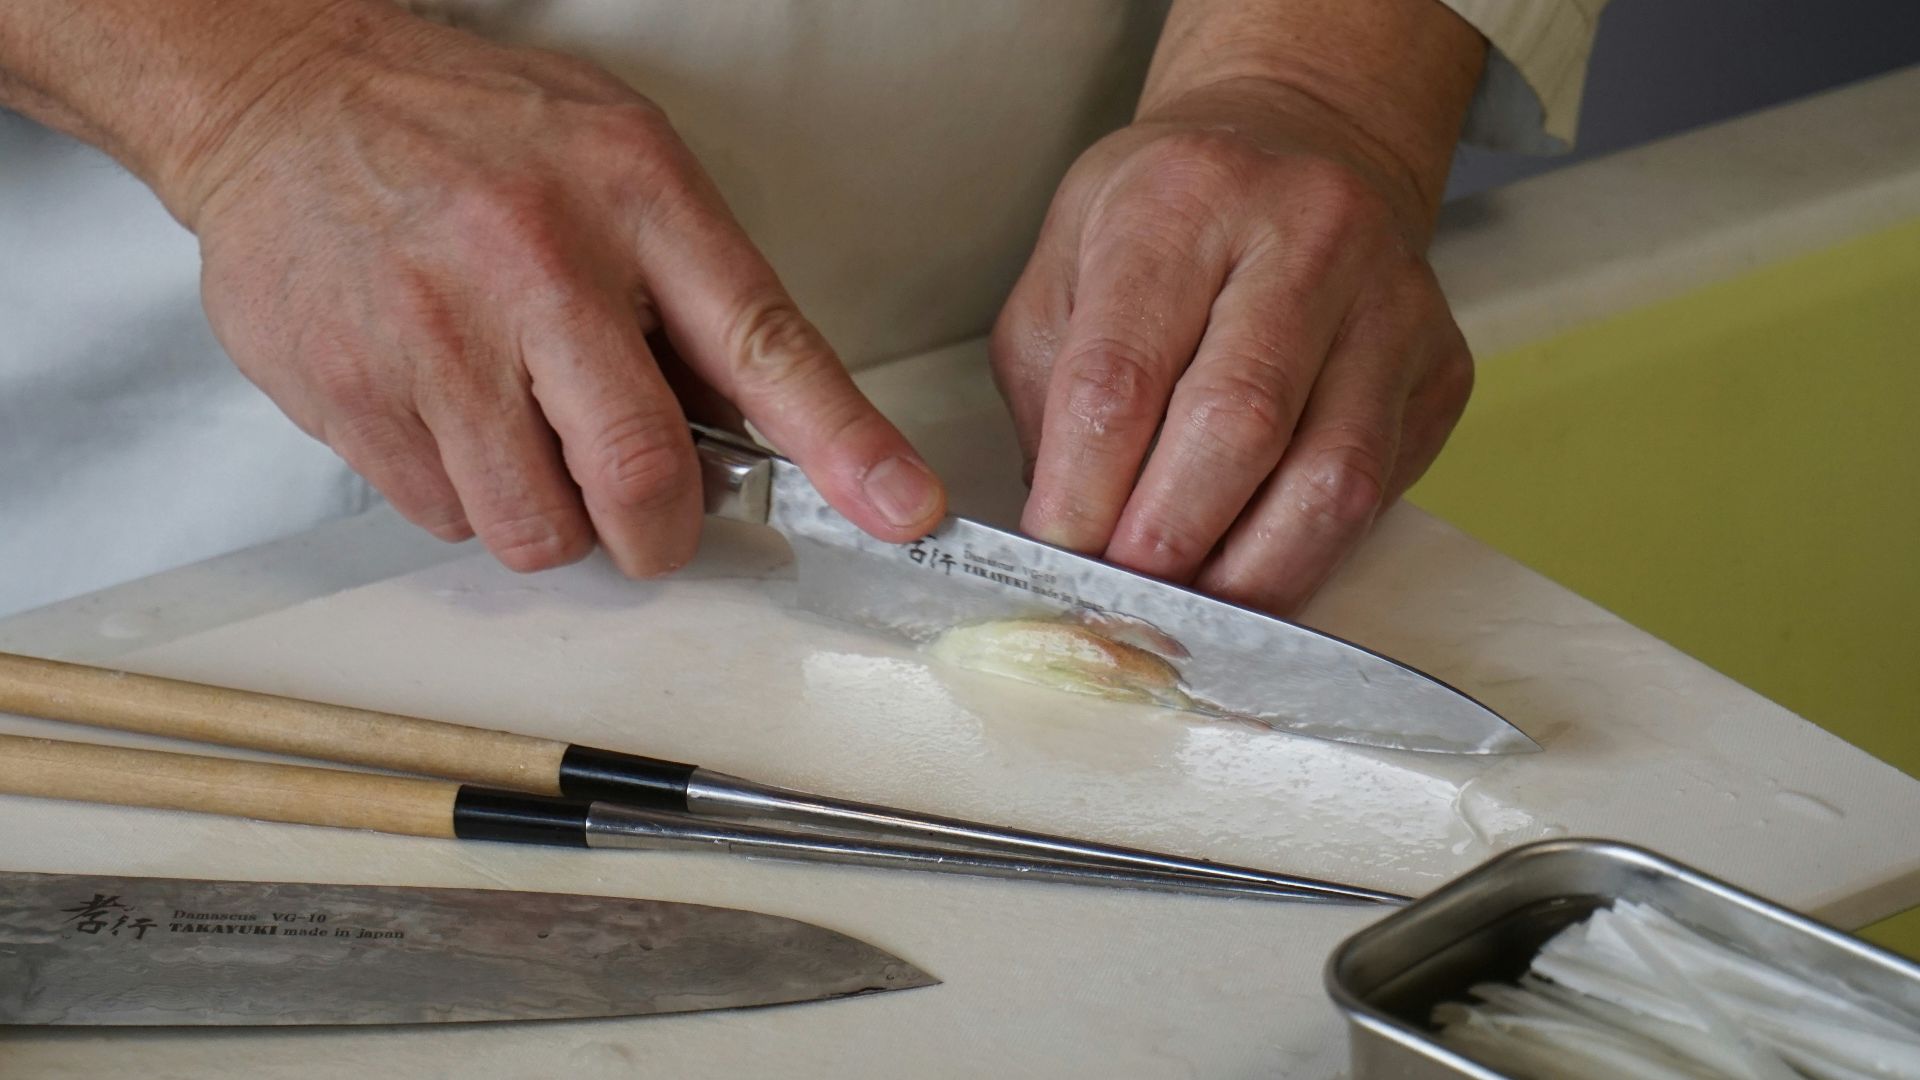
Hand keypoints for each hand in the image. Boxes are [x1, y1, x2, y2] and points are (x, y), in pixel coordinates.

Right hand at [174, 5, 943, 575]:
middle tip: (648, 517)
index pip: (765, 342)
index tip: (904, 509)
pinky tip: (447, 414)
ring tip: (524, 435)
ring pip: (538, 529)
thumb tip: (766, 430)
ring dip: (552, 519)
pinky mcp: (355, 395)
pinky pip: (445, 519)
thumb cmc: (466, 132)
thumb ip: (692, 287)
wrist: (281, 99)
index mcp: (633, 196)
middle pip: (644, 476)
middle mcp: (538, 265)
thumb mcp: (615, 160)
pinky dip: (465, 497)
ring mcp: (436, 336)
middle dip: (660, 532)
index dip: (846, 445)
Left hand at [992, 80, 1472, 615]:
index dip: (1084, 493)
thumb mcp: (1064, 267)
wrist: (1305, 146)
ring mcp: (1392, 303)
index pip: (1122, 376)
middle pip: (1237, 428)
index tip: (1055, 560)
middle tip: (1120, 602)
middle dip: (1168, 543)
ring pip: (1331, 480)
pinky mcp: (1440, 367)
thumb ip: (1050, 395)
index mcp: (1186, 200)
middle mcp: (1307, 236)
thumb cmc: (1167, 219)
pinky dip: (1308, 556)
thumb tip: (1067, 534)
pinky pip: (1380, 495)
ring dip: (1248, 574)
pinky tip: (1251, 567)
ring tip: (1187, 609)